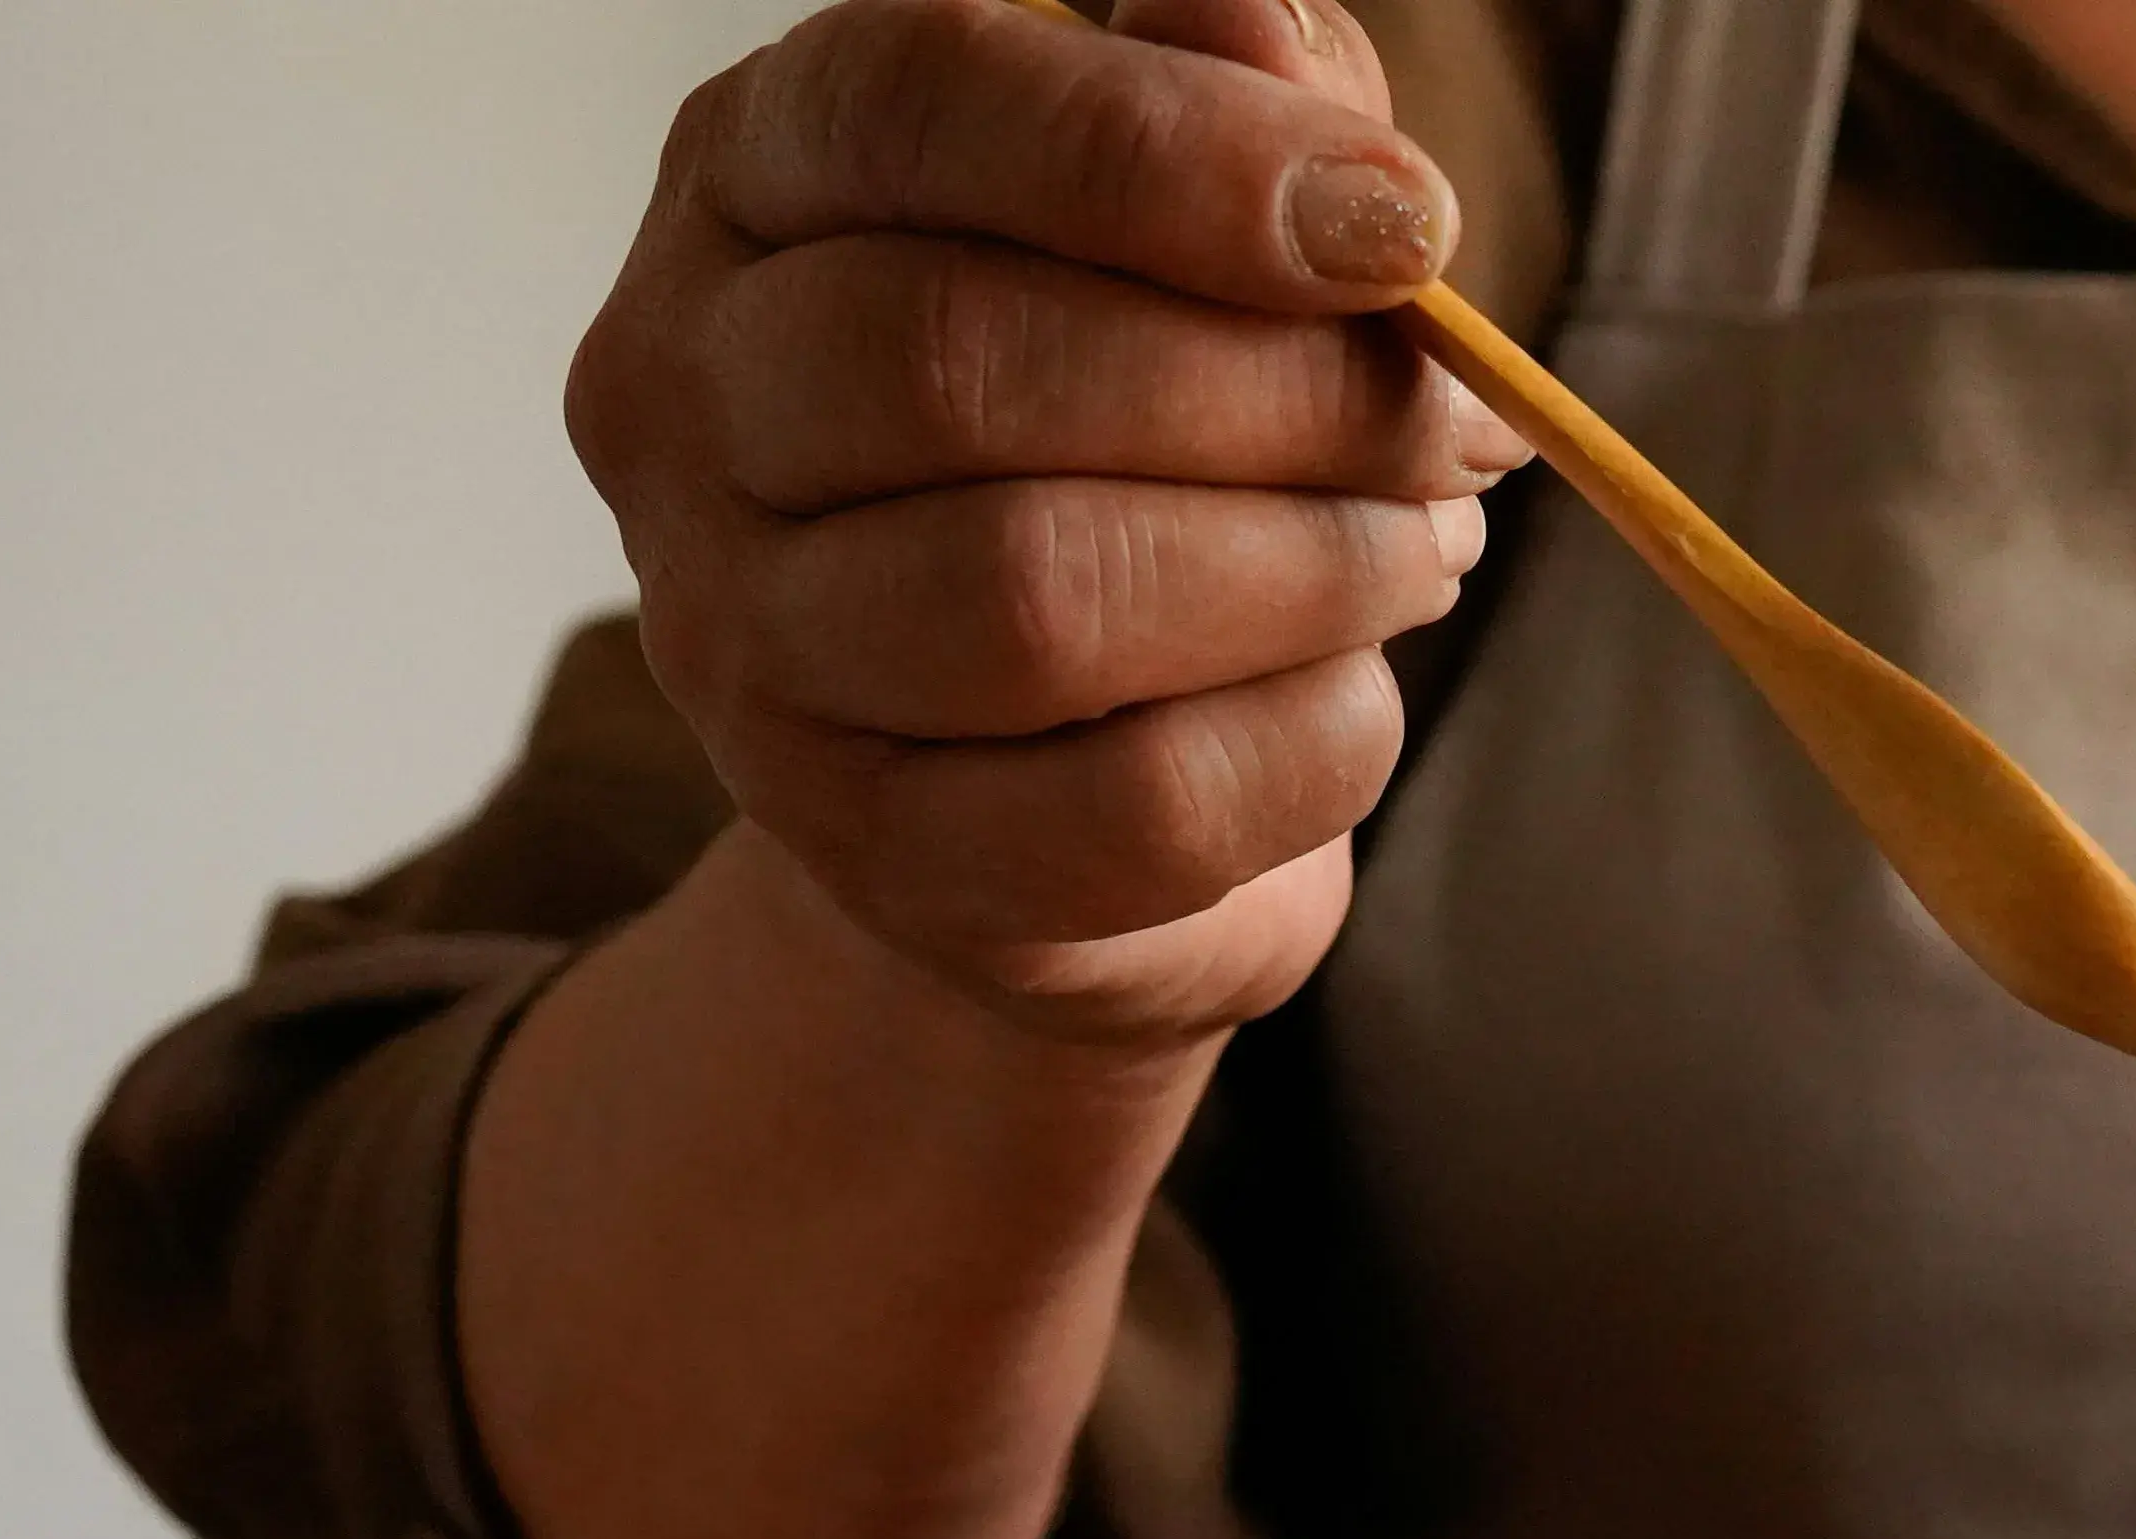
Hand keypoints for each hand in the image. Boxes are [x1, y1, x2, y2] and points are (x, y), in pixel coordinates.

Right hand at [566, 0, 1523, 1045]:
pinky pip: (1129, 808)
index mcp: (753, 180)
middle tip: (1448, 421)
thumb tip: (1272, 38)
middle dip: (1274, 389)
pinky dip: (1305, 739)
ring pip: (1037, 597)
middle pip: (959, 363)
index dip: (1168, 153)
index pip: (907, 104)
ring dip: (1304, 567)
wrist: (1067, 776)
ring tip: (1414, 548)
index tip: (1403, 226)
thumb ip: (1237, 91)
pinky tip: (1352, 690)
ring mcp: (750, 653)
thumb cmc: (1135, 439)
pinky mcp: (877, 860)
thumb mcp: (1202, 224)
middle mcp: (687, 405)